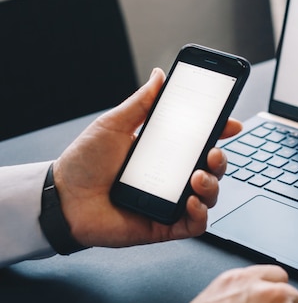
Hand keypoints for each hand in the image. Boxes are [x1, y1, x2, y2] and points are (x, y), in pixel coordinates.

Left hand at [53, 68, 242, 247]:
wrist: (62, 199)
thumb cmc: (84, 163)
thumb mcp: (114, 125)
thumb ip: (141, 102)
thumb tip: (159, 76)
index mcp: (164, 153)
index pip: (201, 142)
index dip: (220, 133)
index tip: (230, 124)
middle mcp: (172, 177)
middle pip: (212, 169)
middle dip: (221, 160)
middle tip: (213, 152)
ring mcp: (171, 202)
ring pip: (209, 195)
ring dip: (212, 185)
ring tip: (197, 177)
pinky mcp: (166, 225)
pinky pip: (196, 223)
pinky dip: (201, 213)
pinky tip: (191, 201)